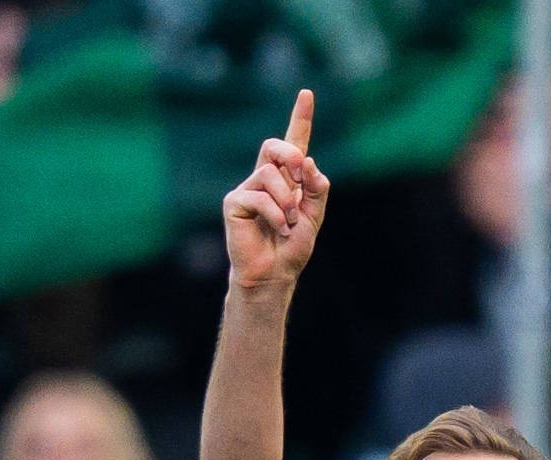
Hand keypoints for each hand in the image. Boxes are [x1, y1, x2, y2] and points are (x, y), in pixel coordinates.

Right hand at [224, 89, 330, 291]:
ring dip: (287, 201)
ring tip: (289, 224)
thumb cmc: (292, 247)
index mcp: (288, 179)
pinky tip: (278, 229)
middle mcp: (265, 178)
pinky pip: (258, 196)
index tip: (307, 93)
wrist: (273, 273)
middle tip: (302, 175)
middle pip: (274, 146)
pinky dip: (274, 214)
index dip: (300, 118)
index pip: (294, 142)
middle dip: (291, 155)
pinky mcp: (234, 202)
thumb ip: (317, 188)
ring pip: (270, 174)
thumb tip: (309, 162)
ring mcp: (248, 188)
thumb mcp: (314, 216)